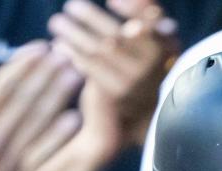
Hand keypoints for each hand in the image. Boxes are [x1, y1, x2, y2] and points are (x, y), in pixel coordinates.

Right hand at [0, 42, 81, 170]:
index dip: (21, 67)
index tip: (39, 50)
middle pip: (22, 105)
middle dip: (45, 77)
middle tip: (66, 55)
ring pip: (35, 127)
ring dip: (57, 100)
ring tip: (75, 77)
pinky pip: (38, 158)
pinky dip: (56, 138)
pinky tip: (72, 120)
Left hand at [49, 0, 178, 147]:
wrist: (136, 110)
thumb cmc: (138, 61)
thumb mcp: (148, 38)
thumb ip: (143, 13)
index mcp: (165, 45)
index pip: (152, 20)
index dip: (133, 9)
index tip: (111, 0)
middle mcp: (153, 64)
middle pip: (117, 35)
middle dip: (90, 17)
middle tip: (70, 6)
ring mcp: (134, 81)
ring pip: (100, 50)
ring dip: (74, 33)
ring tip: (56, 22)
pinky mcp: (116, 94)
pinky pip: (90, 67)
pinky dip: (72, 53)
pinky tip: (59, 44)